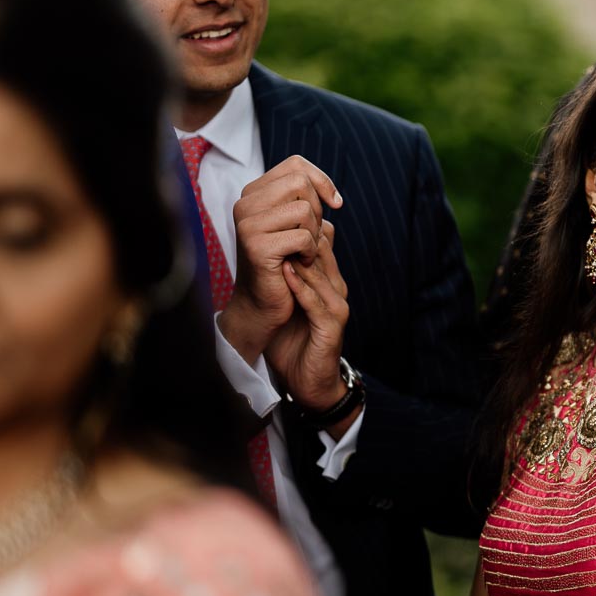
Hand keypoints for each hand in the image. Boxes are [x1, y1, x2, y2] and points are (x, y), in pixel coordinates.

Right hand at [217, 156, 342, 362]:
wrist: (264, 304)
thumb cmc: (286, 263)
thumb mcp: (298, 227)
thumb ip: (309, 204)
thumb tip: (333, 196)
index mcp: (254, 193)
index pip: (295, 165)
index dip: (322, 180)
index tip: (335, 203)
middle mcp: (245, 204)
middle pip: (300, 182)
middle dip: (317, 208)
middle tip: (311, 233)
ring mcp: (247, 224)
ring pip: (303, 209)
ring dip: (314, 232)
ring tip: (304, 249)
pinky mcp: (256, 246)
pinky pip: (303, 236)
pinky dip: (310, 251)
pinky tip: (300, 262)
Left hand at [268, 220, 353, 424]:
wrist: (308, 381)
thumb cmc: (292, 342)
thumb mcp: (285, 301)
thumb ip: (281, 275)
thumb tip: (260, 248)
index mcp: (326, 280)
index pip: (319, 242)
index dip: (300, 227)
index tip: (273, 214)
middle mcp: (335, 288)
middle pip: (322, 251)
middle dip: (300, 235)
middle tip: (276, 220)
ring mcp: (336, 307)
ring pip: (321, 273)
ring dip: (300, 257)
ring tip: (279, 240)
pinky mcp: (332, 327)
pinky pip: (317, 302)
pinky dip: (302, 287)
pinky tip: (286, 273)